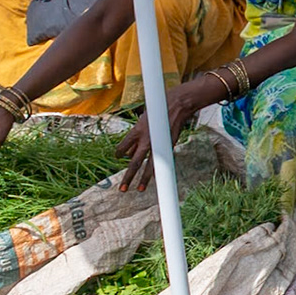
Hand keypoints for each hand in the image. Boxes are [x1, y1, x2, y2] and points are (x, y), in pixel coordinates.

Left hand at [117, 75, 218, 190]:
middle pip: (134, 163)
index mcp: (135, 132)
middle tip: (122, 189)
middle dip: (128, 177)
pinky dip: (157, 170)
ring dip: (143, 179)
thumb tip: (129, 152)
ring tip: (139, 189)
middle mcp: (144, 140)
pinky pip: (160, 160)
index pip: (122, 149)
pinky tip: (155, 178)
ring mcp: (156, 144)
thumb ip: (135, 137)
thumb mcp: (142, 121)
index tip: (118, 157)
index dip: (118, 154)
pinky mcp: (168, 146)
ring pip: (148, 165)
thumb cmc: (157, 111)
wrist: (176, 105)